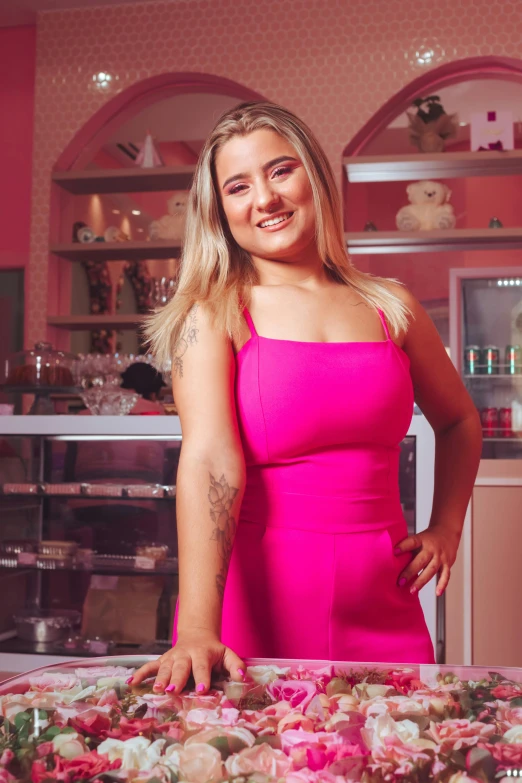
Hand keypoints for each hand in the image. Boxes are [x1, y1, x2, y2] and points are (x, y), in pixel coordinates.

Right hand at [128, 628, 244, 694]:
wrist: (197, 635)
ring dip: (160, 678)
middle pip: (181, 667)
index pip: (202, 666)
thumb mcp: (227, 654)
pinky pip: (150, 666)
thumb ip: (235, 665)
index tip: (202, 688)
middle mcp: (185, 655)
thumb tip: (243, 677)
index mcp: (202, 654)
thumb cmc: (213, 651)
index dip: (202, 676)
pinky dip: (141, 674)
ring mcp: (172, 657)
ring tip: (157, 689)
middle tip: (173, 690)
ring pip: (164, 667)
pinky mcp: (162, 660)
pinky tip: (131, 683)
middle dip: (177, 678)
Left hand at [393, 527, 459, 596]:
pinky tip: (437, 593)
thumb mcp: (419, 538)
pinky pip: (446, 575)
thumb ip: (409, 548)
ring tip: (412, 590)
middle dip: (410, 571)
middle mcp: (432, 548)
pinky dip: (442, 584)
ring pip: (431, 569)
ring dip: (422, 581)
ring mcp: (440, 557)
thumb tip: (393, 560)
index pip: (412, 542)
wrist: (448, 532)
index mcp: (422, 540)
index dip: (403, 546)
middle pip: (421, 560)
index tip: (394, 551)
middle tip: (400, 582)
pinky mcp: (448, 564)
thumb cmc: (429, 538)